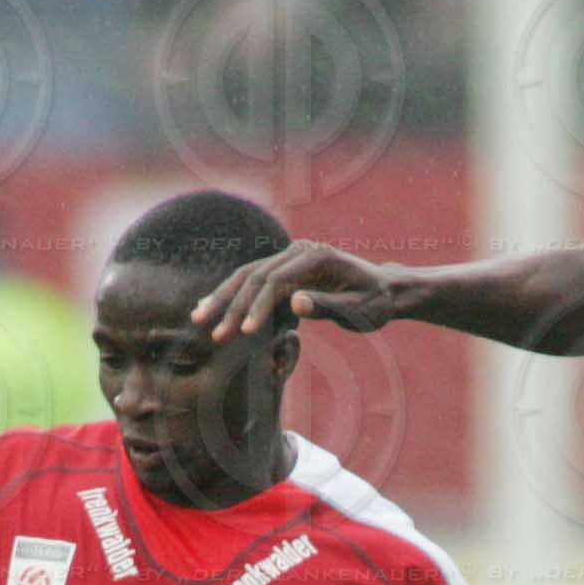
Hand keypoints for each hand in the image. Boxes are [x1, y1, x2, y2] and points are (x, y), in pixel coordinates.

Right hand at [193, 241, 397, 340]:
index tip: (244, 333)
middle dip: (230, 305)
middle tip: (211, 331)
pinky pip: (253, 280)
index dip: (257, 308)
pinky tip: (212, 306)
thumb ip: (327, 306)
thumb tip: (295, 303)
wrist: (386, 290)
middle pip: (255, 276)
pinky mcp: (286, 268)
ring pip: (248, 275)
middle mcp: (299, 251)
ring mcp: (290, 257)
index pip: (276, 282)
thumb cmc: (375, 304)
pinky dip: (232, 294)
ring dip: (222, 297)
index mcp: (315, 257)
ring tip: (198, 317)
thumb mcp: (358, 310)